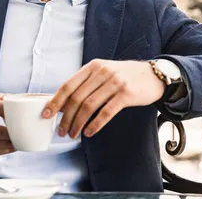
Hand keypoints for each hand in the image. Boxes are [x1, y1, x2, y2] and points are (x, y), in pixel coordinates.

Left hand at [42, 59, 164, 138]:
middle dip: (66, 117)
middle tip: (62, 131)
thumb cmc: (126, 76)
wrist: (154, 75)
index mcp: (94, 66)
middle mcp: (103, 72)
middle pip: (77, 98)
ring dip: (78, 123)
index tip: (47, 114)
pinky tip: (89, 132)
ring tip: (73, 134)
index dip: (56, 101)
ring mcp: (115, 82)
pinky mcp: (126, 95)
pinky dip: (95, 125)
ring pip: (89, 106)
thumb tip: (65, 103)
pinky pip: (106, 113)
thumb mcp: (105, 71)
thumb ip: (87, 83)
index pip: (68, 85)